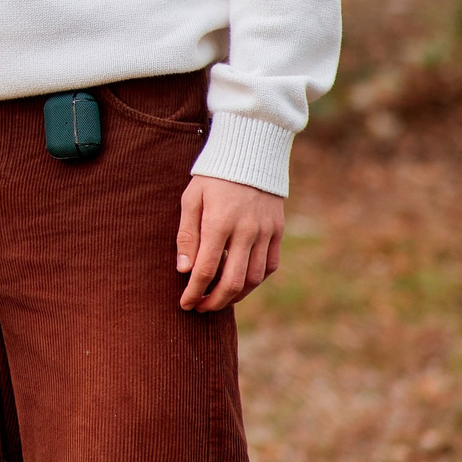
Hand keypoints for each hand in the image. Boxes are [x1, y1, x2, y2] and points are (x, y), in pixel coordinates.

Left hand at [176, 176, 284, 311]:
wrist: (249, 153)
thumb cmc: (212, 177)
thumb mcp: (191, 199)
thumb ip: (187, 235)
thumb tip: (184, 270)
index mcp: (219, 222)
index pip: (205, 269)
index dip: (193, 292)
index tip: (184, 303)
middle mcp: (246, 231)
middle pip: (232, 282)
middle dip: (214, 302)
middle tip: (200, 308)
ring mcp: (266, 232)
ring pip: (254, 279)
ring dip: (235, 296)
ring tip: (218, 299)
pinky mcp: (278, 231)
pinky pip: (270, 266)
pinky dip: (255, 280)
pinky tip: (241, 283)